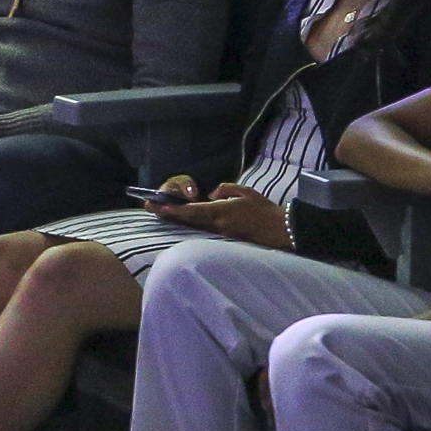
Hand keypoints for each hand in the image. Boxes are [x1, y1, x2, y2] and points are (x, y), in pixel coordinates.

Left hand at [157, 181, 291, 249]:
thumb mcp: (245, 192)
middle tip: (150, 207)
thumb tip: (210, 195)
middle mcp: (217, 226)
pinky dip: (190, 226)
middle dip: (168, 214)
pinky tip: (182, 221)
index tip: (158, 206)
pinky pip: (203, 232)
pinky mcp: (225, 240)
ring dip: (176, 220)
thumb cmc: (264, 210)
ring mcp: (220, 235)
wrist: (280, 231)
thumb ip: (225, 190)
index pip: (193, 212)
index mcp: (222, 213)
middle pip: (187, 221)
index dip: (174, 210)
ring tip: (160, 212)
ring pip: (193, 227)